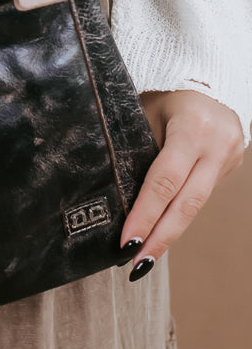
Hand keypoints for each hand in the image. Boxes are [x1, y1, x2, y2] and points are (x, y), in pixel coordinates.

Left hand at [119, 89, 244, 278]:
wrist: (211, 82)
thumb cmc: (167, 93)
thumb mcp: (147, 111)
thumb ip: (137, 147)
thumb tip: (115, 191)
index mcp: (192, 128)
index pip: (164, 181)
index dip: (144, 214)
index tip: (126, 243)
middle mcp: (216, 146)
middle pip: (186, 204)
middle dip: (159, 238)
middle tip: (137, 266)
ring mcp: (229, 158)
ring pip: (196, 205)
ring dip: (169, 233)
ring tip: (145, 259)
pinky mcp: (232, 166)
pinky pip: (201, 196)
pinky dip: (180, 215)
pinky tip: (162, 232)